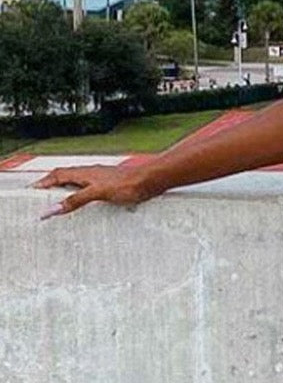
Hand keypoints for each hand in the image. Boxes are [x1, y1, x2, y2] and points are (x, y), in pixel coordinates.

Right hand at [34, 165, 149, 218]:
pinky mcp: (112, 186)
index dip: (42, 183)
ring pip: (78, 184)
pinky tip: (86, 206)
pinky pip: (91, 190)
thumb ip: (75, 200)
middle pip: (65, 178)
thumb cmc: (128, 183)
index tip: (30, 192)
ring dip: (67, 192)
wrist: (152, 179)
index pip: (56, 175)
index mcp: (84, 173)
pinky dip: (83, 197)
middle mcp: (91, 174)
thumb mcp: (97, 193)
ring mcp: (102, 179)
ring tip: (58, 204)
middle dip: (51, 186)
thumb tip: (51, 209)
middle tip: (40, 198)